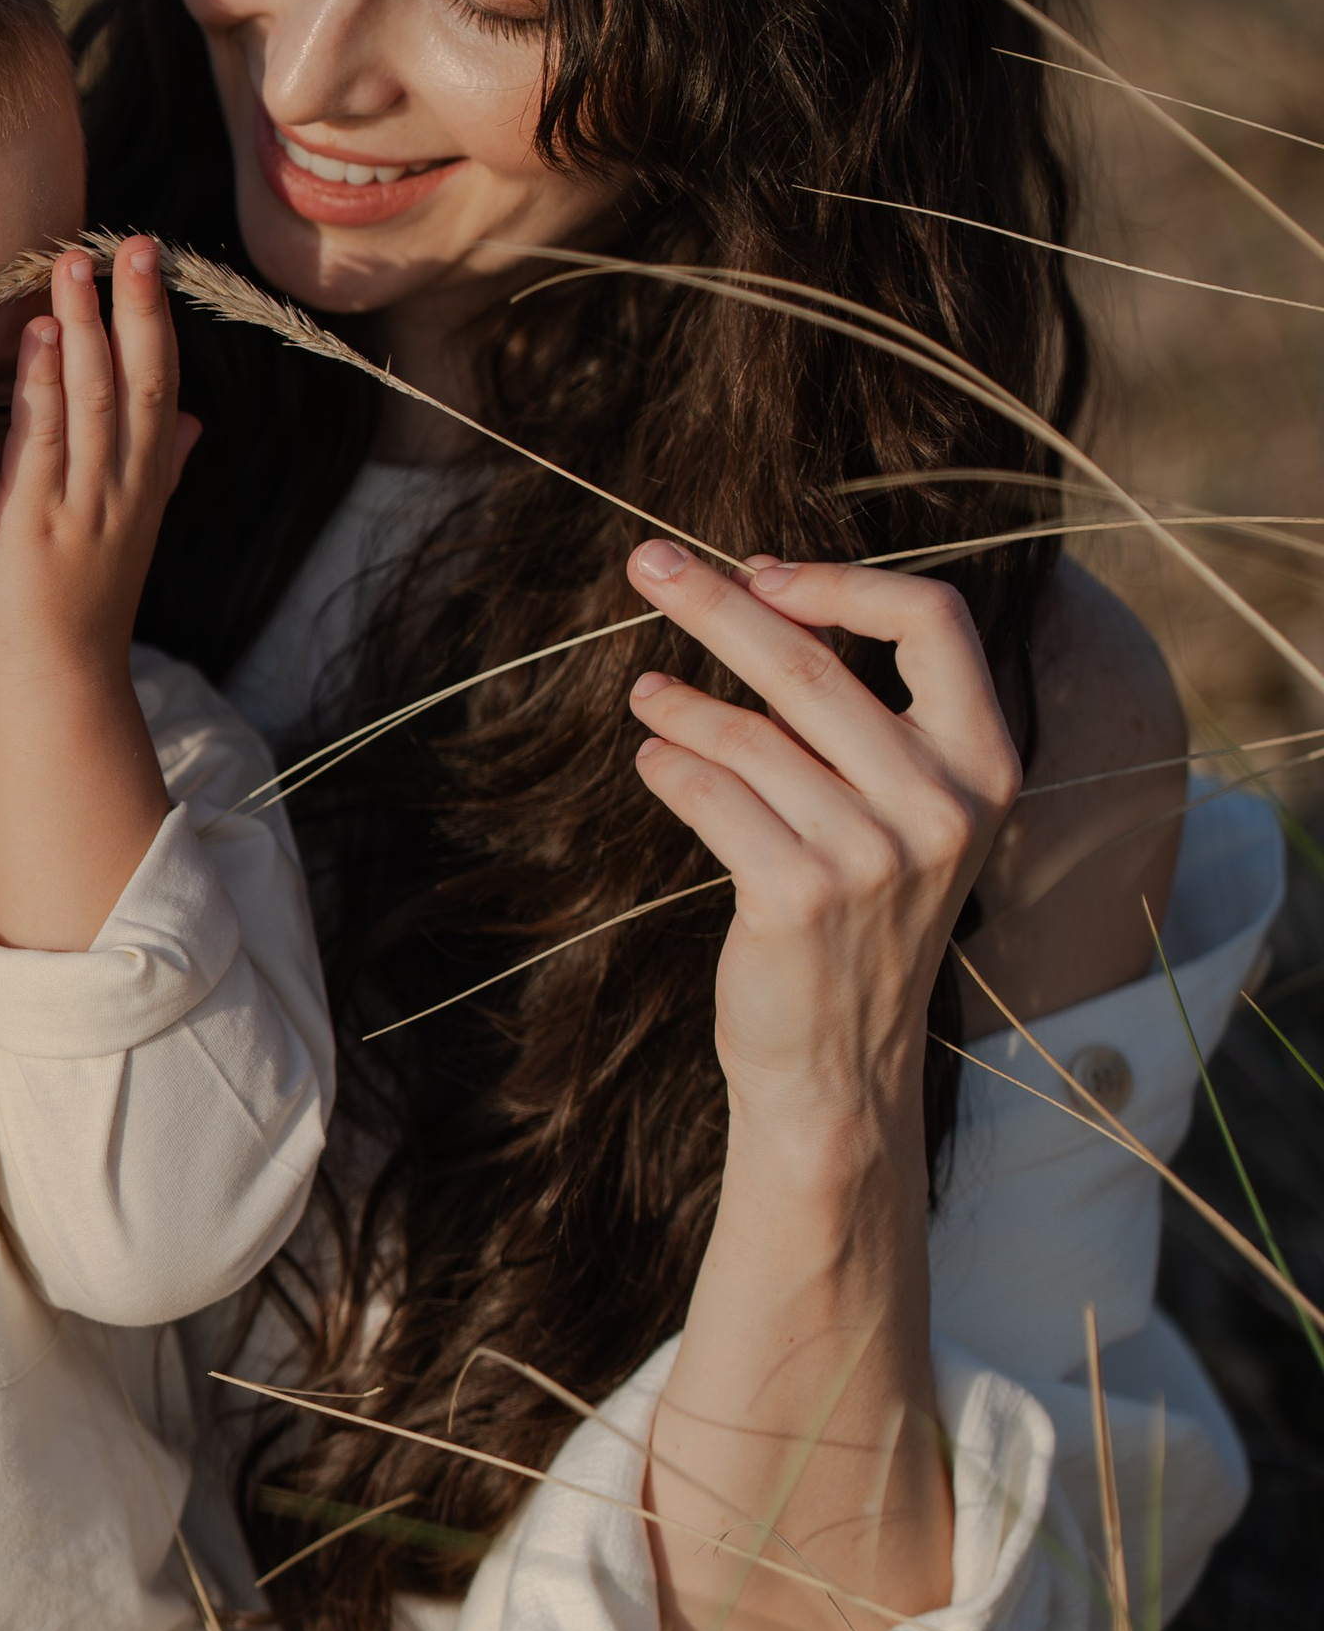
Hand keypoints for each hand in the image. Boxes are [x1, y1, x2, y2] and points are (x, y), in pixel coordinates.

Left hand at [0, 240, 194, 705]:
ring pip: (95, 397)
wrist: (59, 688)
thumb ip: (158, 472)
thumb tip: (192, 424)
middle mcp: (123, 487)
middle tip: (132, 242)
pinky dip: (47, 383)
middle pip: (138, 379)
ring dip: (88, 326)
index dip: (156, 321)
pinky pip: (46, 439)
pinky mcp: (38, 521)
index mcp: (143, 485)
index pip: (157, 386)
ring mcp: (84, 502)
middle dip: (136, 307)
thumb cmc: (77, 616)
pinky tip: (44, 335)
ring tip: (76, 264)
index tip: (151, 262)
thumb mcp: (129, 535)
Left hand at [625, 550, 1021, 1149]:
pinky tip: (653, 759)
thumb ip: (859, 715)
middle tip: (647, 561)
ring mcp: (873, 854)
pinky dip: (669, 766)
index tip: (763, 574)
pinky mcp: (798, 896)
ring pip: (746, 732)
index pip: (933, 618)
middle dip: (714, 603)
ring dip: (679, 702)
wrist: (841, 1069)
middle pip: (811, 661)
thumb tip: (760, 594)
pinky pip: (710, 794)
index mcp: (986, 763)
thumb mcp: (899, 813)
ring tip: (643, 691)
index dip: (841, 582)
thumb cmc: (860, 922)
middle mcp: (940, 804)